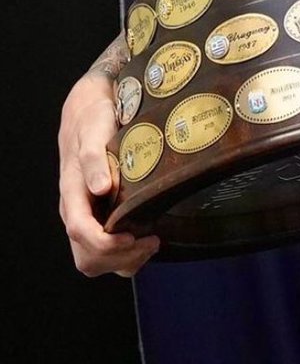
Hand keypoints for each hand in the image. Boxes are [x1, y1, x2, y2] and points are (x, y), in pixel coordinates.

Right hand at [58, 68, 158, 275]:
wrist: (90, 114)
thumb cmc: (92, 121)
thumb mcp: (94, 132)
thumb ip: (95, 159)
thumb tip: (101, 188)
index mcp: (72, 195)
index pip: (80, 232)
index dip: (105, 243)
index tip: (133, 237)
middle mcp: (77, 212)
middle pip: (87, 257)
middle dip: (119, 256)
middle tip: (151, 240)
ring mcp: (89, 217)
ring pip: (97, 260)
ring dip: (125, 260)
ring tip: (152, 241)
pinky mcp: (101, 217)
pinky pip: (108, 251)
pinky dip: (127, 254)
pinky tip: (148, 237)